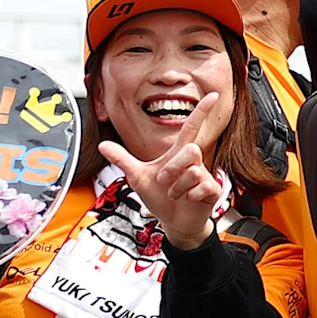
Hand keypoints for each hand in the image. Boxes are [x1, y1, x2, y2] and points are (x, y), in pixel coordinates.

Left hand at [96, 91, 232, 247]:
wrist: (173, 222)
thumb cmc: (160, 198)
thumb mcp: (137, 176)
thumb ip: (123, 159)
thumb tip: (103, 145)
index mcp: (178, 154)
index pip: (192, 127)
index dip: (201, 111)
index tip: (213, 95)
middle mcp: (193, 162)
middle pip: (189, 150)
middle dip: (172, 168)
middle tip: (164, 181)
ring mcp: (204, 176)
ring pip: (192, 172)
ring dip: (176, 187)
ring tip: (174, 194)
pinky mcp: (211, 190)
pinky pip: (200, 187)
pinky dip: (187, 196)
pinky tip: (187, 200)